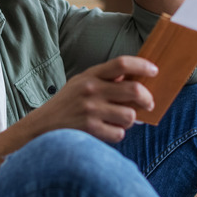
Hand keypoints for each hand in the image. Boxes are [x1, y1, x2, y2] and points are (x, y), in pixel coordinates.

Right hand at [26, 56, 157, 142]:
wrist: (42, 126)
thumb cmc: (67, 104)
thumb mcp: (81, 83)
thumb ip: (104, 79)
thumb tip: (135, 79)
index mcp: (91, 75)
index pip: (122, 63)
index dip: (142, 65)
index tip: (154, 71)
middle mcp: (91, 90)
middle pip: (134, 90)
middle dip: (147, 98)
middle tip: (149, 103)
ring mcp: (91, 110)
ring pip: (130, 115)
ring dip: (130, 120)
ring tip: (120, 120)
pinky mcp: (90, 129)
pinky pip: (119, 133)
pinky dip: (117, 133)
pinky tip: (108, 130)